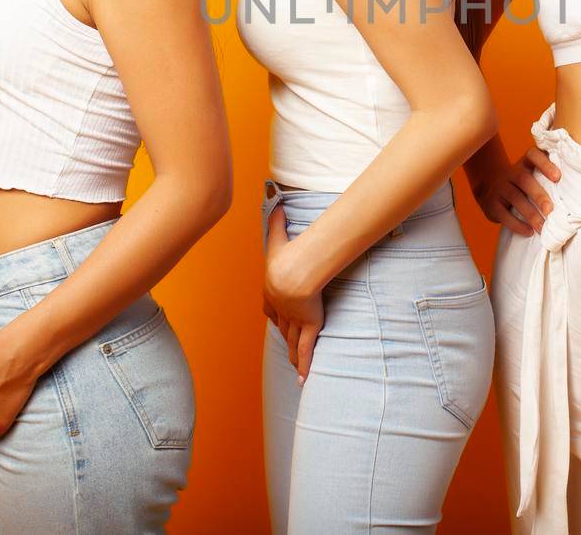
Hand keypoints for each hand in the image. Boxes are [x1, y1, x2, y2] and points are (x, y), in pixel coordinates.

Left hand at [263, 206, 324, 382]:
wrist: (294, 272)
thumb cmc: (287, 256)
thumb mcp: (279, 238)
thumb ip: (277, 220)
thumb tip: (276, 201)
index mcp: (272, 291)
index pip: (271, 305)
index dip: (274, 311)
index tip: (274, 314)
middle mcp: (281, 309)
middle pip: (281, 325)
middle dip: (283, 332)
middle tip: (286, 338)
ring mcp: (294, 319)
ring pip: (292, 340)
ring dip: (292, 353)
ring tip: (294, 367)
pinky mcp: (309, 326)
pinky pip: (305, 349)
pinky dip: (303, 365)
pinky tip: (302, 379)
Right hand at [473, 146, 559, 235]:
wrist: (490, 187)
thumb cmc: (522, 184)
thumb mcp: (531, 174)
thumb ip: (548, 179)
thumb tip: (575, 197)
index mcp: (524, 163)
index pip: (533, 155)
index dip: (545, 164)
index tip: (558, 177)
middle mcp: (510, 172)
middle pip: (524, 180)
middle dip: (539, 196)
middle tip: (551, 211)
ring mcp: (499, 187)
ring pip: (515, 198)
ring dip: (530, 214)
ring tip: (543, 227)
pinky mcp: (491, 204)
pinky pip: (503, 214)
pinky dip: (517, 224)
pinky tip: (529, 231)